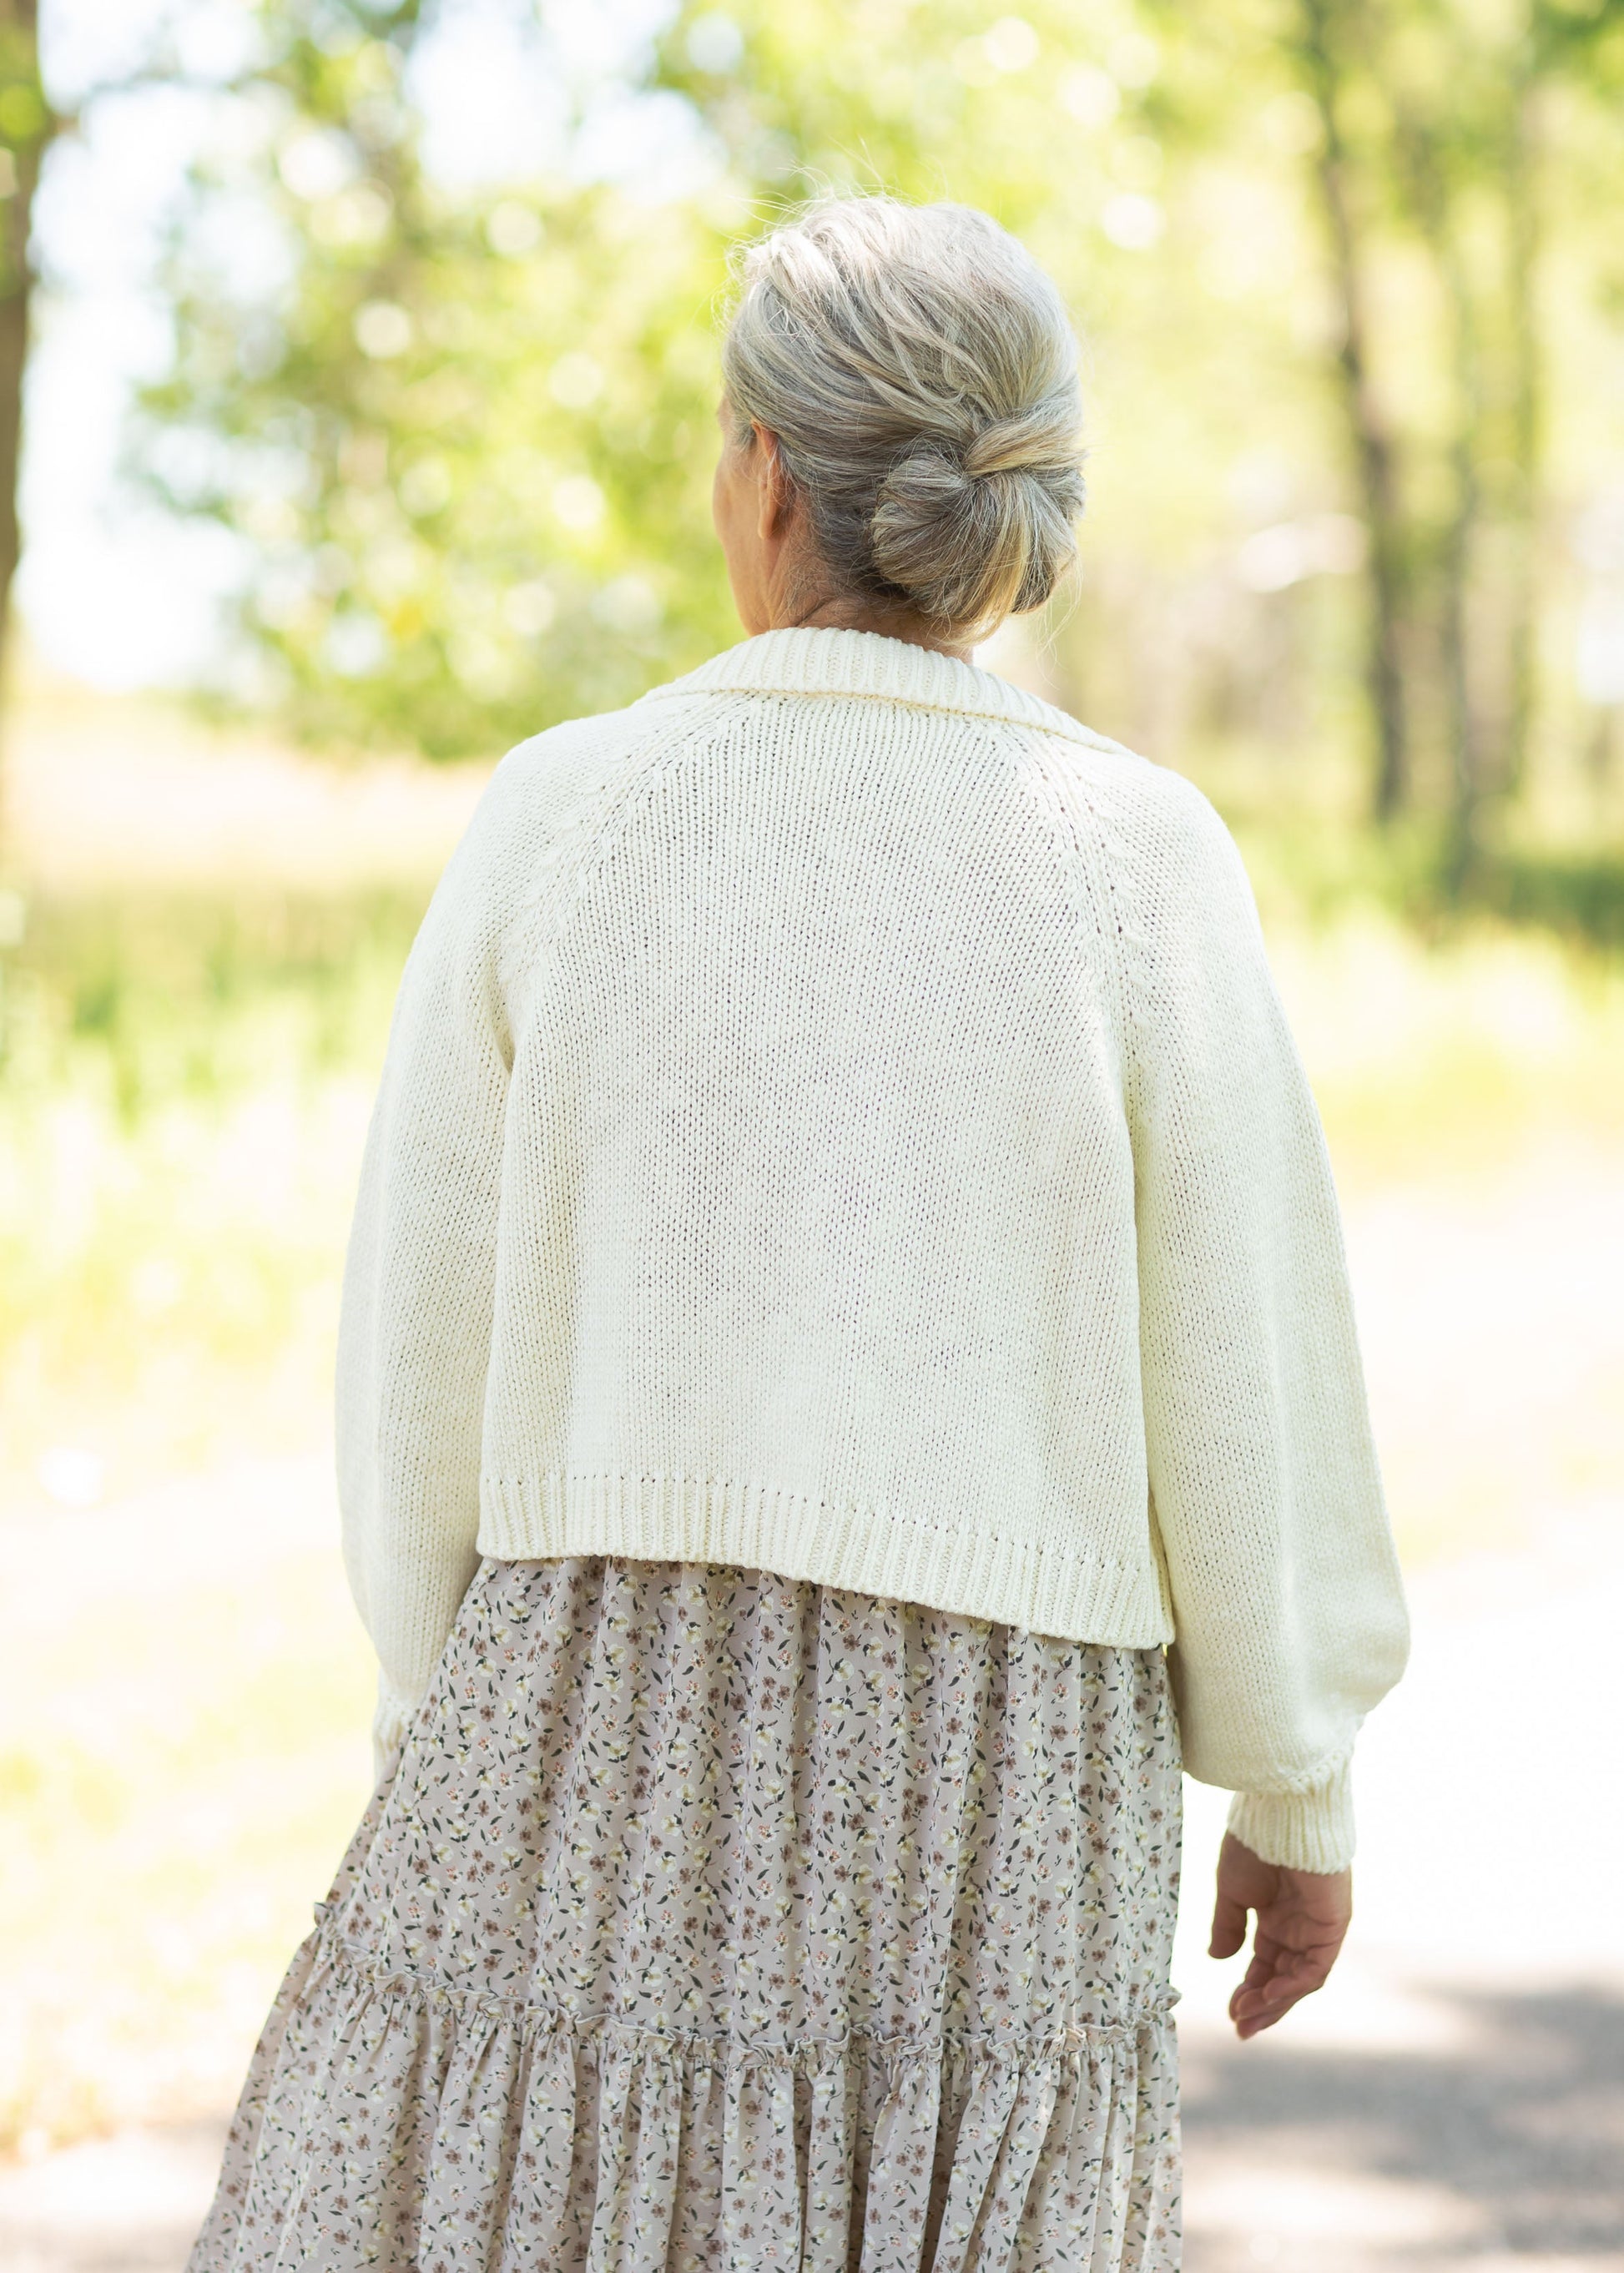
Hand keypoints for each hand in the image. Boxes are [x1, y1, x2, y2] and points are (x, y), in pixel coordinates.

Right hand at [1208, 1831, 1351, 2039]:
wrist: (1280, 1815)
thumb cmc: (1254, 1844)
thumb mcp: (1232, 1890)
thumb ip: (1228, 1925)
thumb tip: (1218, 1958)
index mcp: (1276, 1915)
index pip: (1265, 1963)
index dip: (1249, 1989)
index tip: (1231, 2012)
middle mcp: (1299, 1925)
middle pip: (1283, 1976)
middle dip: (1262, 2005)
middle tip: (1241, 2028)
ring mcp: (1317, 1927)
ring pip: (1299, 1978)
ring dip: (1275, 2001)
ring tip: (1248, 2018)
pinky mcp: (1333, 1925)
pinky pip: (1314, 1968)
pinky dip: (1292, 1985)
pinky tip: (1268, 1996)